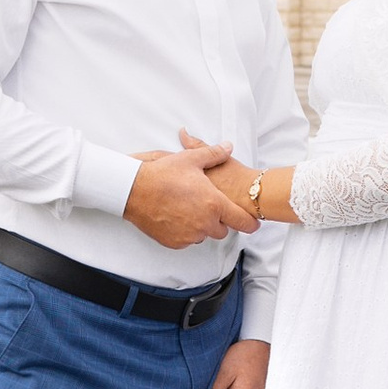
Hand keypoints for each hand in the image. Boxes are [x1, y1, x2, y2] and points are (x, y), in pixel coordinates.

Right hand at [124, 143, 255, 249]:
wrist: (134, 190)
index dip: (250, 223)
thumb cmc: (162, 175)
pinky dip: (186, 232)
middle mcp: (204, 223)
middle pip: (223, 230)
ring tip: (189, 209)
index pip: (242, 222)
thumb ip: (214, 154)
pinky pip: (188, 240)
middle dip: (220, 220)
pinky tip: (177, 216)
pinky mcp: (175, 242)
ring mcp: (189, 235)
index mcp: (213, 204)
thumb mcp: (190, 160)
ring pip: (204, 235)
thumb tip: (228, 147)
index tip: (253, 223)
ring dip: (202, 226)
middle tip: (209, 207)